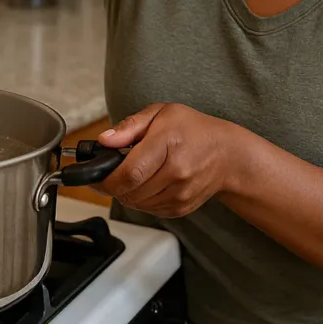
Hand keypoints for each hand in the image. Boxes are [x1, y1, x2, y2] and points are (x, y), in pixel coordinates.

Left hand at [95, 103, 237, 218]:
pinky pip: (148, 210)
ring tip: (136, 173)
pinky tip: (149, 183)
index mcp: (168, 144)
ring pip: (136, 204)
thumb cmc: (194, 130)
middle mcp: (177, 173)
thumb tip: (104, 141)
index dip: (105, 179)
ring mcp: (180, 194)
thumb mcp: (161, 113)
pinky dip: (141, 199)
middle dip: (113, 185)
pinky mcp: (180, 209)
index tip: (95, 175)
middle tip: (113, 171)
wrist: (227, 155)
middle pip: (129, 192)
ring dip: (127, 192)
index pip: (129, 173)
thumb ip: (130, 126)